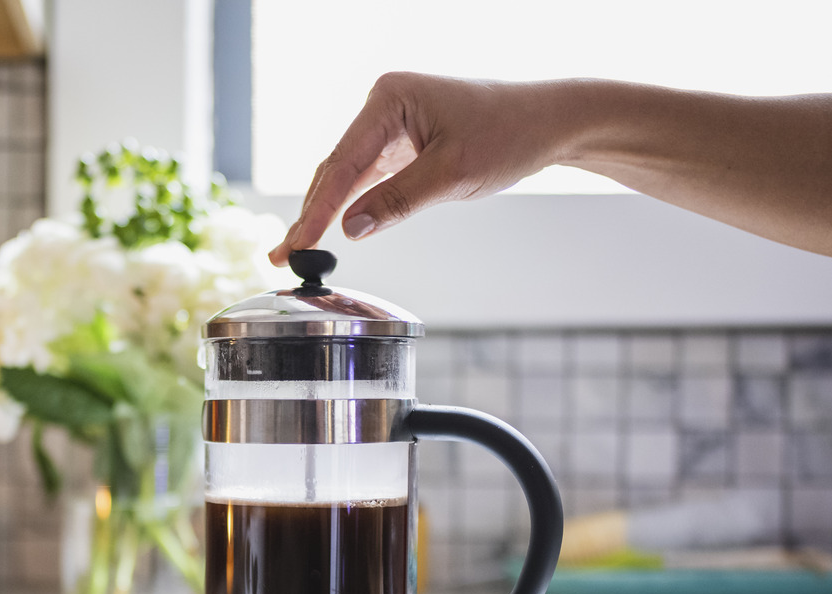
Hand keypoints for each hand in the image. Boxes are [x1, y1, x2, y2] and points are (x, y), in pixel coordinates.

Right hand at [269, 73, 567, 264]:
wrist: (549, 122)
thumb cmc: (509, 134)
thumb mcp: (452, 174)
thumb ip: (398, 201)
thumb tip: (351, 228)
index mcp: (390, 98)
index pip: (342, 162)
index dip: (317, 209)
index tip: (298, 244)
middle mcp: (384, 104)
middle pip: (336, 167)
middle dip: (310, 213)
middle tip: (283, 256)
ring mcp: (391, 122)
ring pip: (347, 174)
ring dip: (324, 211)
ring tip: (295, 249)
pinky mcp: (402, 140)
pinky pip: (367, 175)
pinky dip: (349, 203)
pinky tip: (328, 229)